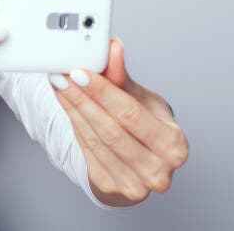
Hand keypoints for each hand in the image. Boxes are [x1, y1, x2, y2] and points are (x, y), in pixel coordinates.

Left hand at [48, 39, 188, 205]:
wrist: (140, 157)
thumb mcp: (139, 98)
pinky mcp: (111, 186)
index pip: (131, 114)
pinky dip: (73, 124)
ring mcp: (135, 184)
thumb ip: (122, 75)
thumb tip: (112, 47)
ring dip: (73, 109)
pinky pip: (86, 150)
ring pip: (95, 140)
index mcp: (173, 144)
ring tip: (59, 85)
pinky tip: (66, 104)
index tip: (79, 72)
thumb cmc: (144, 123)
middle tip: (62, 76)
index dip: (102, 91)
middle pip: (110, 129)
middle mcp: (158, 169)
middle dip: (82, 99)